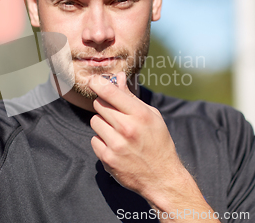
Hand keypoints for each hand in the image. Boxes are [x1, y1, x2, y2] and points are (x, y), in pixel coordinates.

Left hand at [88, 72, 216, 220]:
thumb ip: (131, 97)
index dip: (97, 83)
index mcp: (140, 115)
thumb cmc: (158, 142)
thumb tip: (118, 76)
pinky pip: (94, 140)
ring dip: (103, 124)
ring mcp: (116, 145)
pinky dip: (102, 141)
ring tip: (117, 132)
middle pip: (99, 104)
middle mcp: (127, 128)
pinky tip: (115, 146)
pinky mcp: (107, 158)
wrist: (162, 178)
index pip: (110, 92)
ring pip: (94, 121)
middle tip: (115, 114)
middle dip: (104, 105)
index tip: (93, 80)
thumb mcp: (151, 116)